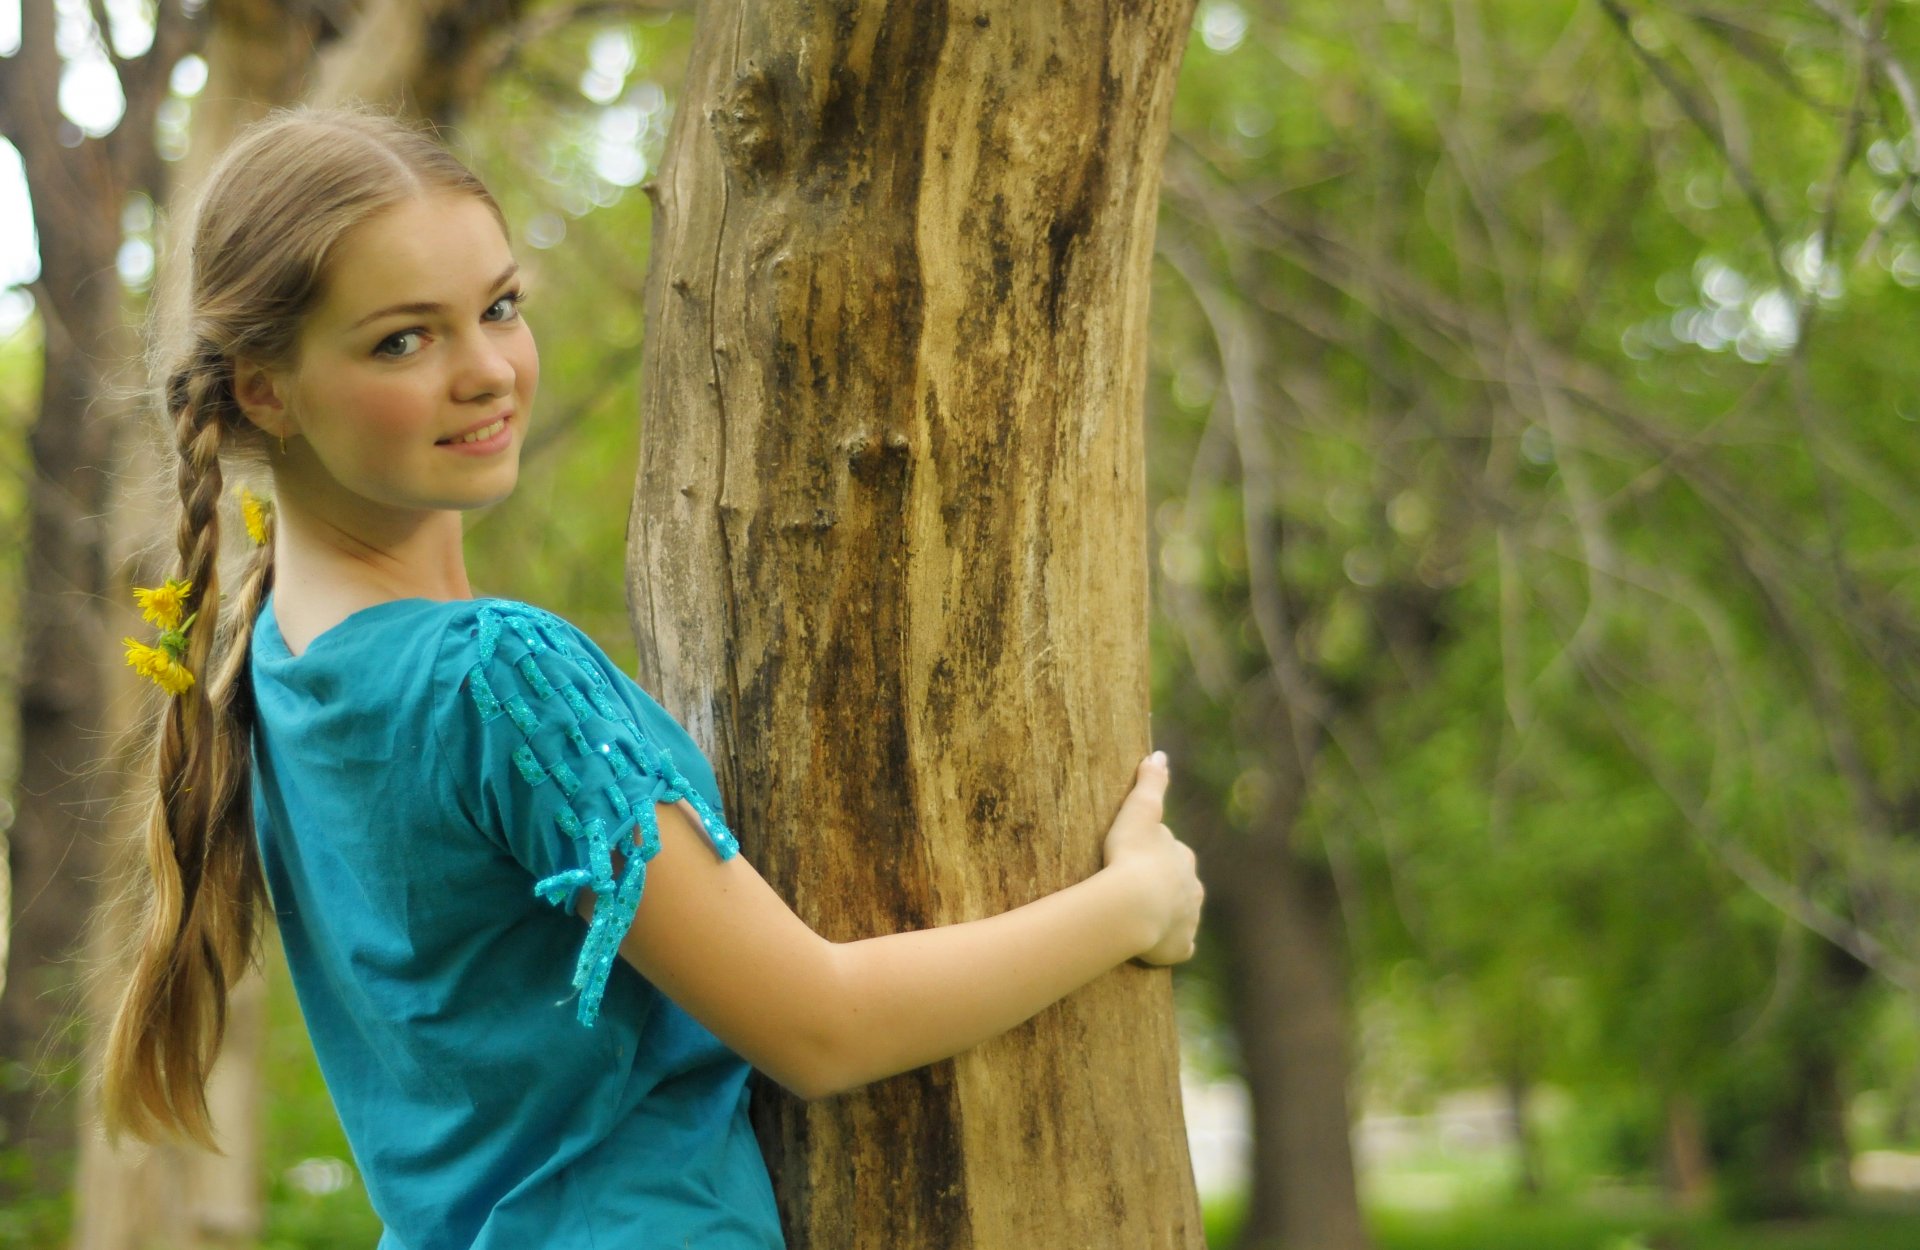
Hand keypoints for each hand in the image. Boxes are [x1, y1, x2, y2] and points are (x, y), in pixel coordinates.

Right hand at [1101, 751, 1203, 964]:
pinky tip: (1153, 946)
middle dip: (1167, 886)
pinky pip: (1177, 947)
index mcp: (1184, 858)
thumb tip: (1159, 754)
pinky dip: (1169, 946)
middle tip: (1137, 889)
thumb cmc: (1131, 855)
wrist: (1132, 904)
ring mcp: (1188, 920)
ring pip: (1182, 915)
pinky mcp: (1179, 948)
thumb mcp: (1139, 811)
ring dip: (1167, 916)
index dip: (1156, 854)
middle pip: (1181, 885)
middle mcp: (1193, 889)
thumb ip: (1151, 783)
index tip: (1136, 857)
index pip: (1173, 852)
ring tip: (1142, 919)